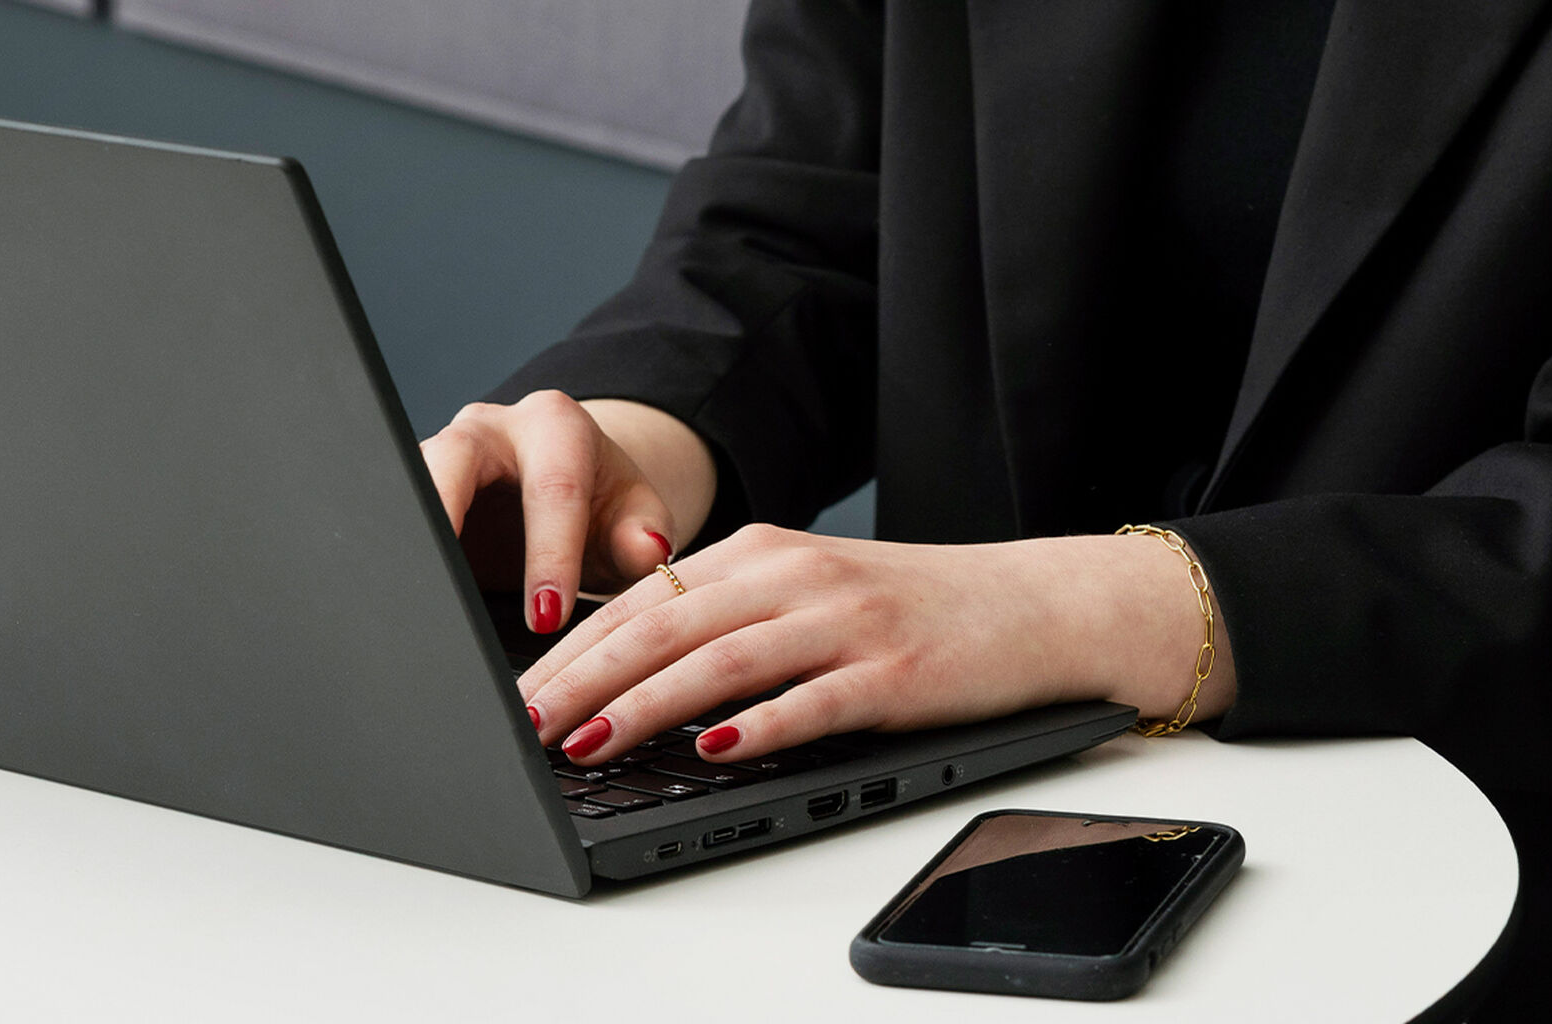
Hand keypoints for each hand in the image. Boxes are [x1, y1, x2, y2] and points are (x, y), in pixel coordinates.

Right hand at [421, 391, 716, 632]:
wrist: (572, 498)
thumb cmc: (605, 511)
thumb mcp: (637, 521)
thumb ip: (645, 535)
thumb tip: (648, 549)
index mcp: (555, 426)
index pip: (552, 490)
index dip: (549, 556)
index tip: (547, 619)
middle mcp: (488, 429)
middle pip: (453, 460)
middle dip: (446, 516)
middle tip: (444, 588)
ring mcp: (441, 454)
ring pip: (409, 484)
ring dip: (407, 538)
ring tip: (412, 596)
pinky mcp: (414, 490)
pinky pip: (399, 516)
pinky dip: (400, 557)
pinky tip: (402, 598)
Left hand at [519, 524, 1237, 763]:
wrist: (1036, 604)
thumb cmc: (913, 609)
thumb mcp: (808, 591)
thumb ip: (726, 616)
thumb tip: (624, 669)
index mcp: (762, 554)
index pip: (642, 600)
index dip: (570, 650)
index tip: (514, 694)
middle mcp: (796, 577)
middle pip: (665, 626)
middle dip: (583, 680)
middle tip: (523, 725)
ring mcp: (846, 623)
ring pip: (723, 661)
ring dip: (647, 705)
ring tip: (591, 745)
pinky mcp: (895, 674)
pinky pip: (813, 701)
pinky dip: (758, 727)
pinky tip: (713, 749)